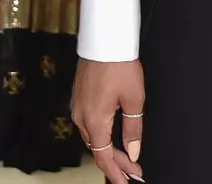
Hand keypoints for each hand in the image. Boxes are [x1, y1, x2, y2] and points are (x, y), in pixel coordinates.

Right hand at [71, 58, 145, 183]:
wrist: (104, 41)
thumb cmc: (120, 66)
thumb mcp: (134, 100)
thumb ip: (133, 128)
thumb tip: (133, 151)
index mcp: (95, 120)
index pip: (103, 156)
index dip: (115, 171)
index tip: (127, 181)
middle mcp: (81, 117)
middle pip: (97, 149)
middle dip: (114, 163)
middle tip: (132, 173)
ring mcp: (77, 108)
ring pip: (92, 138)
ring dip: (107, 150)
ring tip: (124, 160)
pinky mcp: (78, 99)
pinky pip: (88, 125)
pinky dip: (100, 136)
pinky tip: (110, 138)